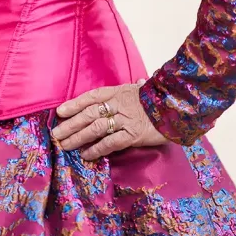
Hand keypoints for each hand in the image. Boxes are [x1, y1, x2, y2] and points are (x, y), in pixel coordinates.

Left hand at [52, 81, 167, 161]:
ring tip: (65, 145)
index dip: (74, 103)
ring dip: (78, 137)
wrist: (180, 107)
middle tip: (56, 134)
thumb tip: (140, 81)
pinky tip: (86, 155)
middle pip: (89, 114)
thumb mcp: (147, 89)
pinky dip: (97, 149)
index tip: (60, 112)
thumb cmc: (162, 99)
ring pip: (96, 128)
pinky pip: (111, 143)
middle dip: (71, 124)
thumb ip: (138, 87)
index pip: (92, 97)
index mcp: (119, 92)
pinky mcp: (134, 135)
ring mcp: (126, 120)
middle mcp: (119, 104)